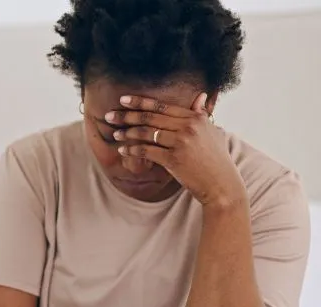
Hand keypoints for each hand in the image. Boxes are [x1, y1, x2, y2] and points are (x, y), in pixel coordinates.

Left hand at [107, 93, 245, 207]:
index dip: (140, 102)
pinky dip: (132, 150)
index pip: (162, 106)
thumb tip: (201, 95)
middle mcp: (188, 127)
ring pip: (146, 133)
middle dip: (127, 116)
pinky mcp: (174, 159)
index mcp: (196, 118)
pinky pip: (146, 151)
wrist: (221, 185)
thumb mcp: (213, 132)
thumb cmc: (216, 160)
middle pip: (150, 118)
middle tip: (110, 116)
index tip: (123, 100)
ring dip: (127, 133)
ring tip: (115, 134)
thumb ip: (203, 114)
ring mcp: (181, 143)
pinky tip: (122, 150)